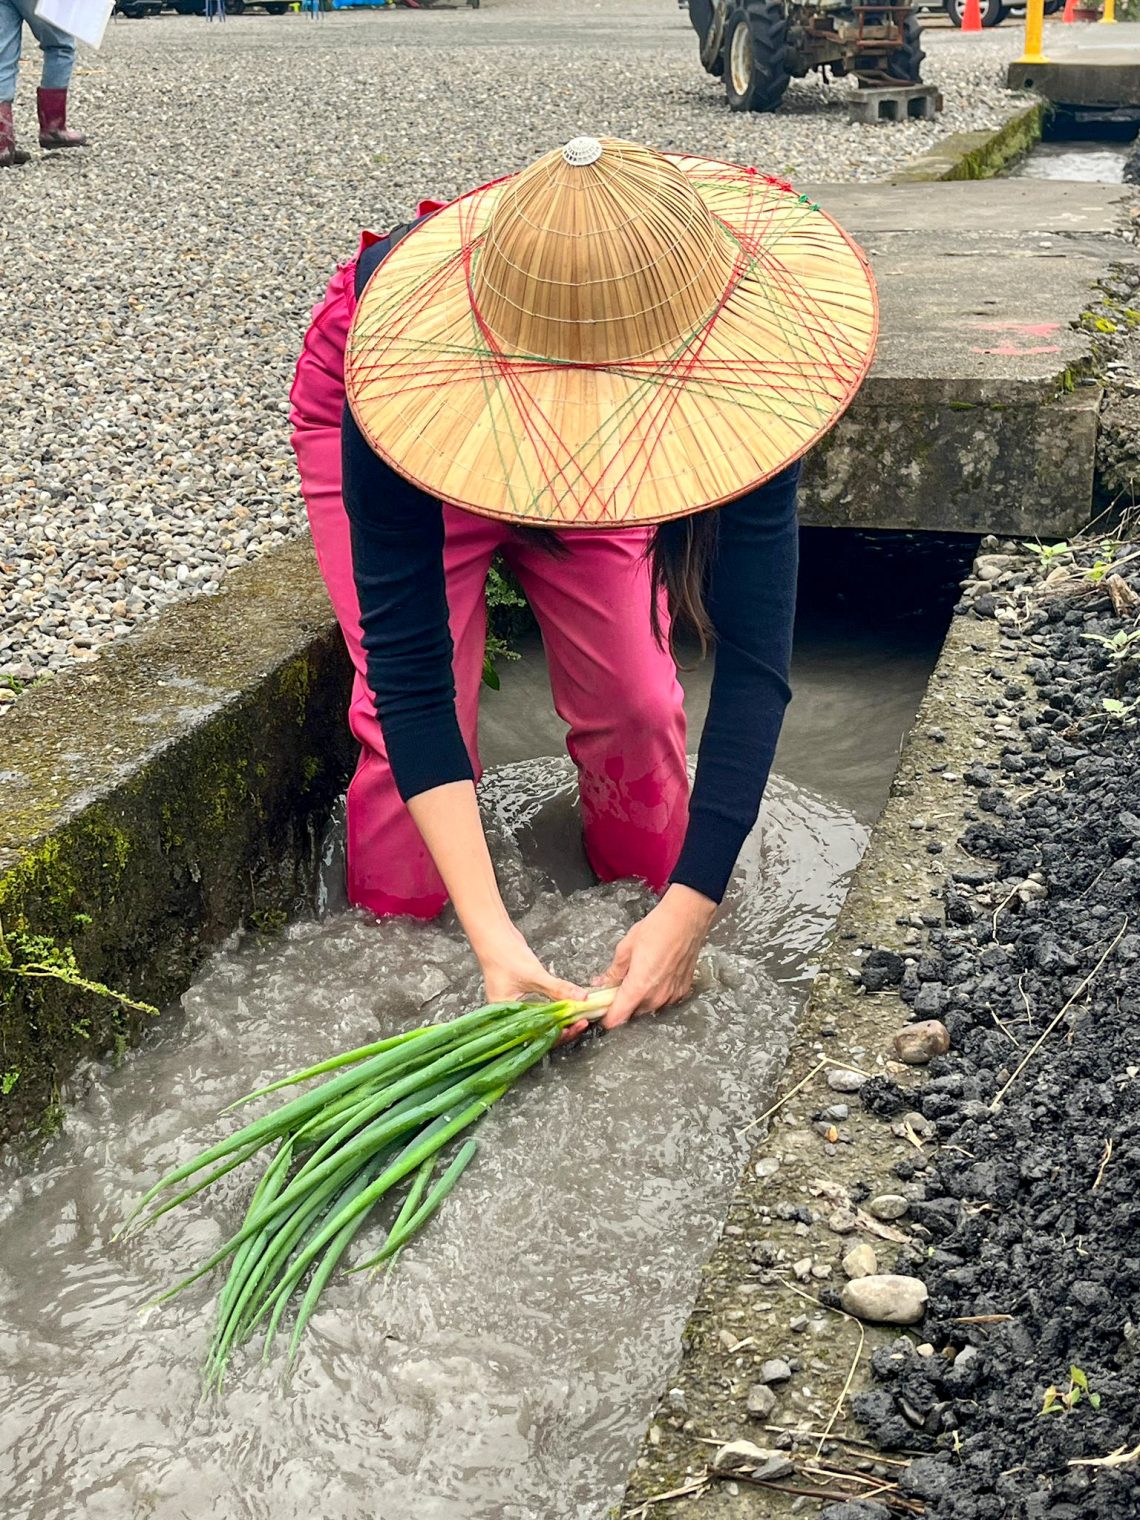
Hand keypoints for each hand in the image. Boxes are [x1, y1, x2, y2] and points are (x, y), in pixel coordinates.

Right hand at [476, 924, 587, 1042]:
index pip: (536, 1035)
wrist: (495, 935)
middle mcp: (511, 1015)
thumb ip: (558, 988)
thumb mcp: (534, 975)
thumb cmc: (504, 955)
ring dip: (561, 1019)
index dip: (557, 1034)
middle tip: (582, 1022)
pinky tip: (569, 1007)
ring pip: (543, 1020)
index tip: (575, 1027)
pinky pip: (542, 1007)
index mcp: (506, 1018)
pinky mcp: (524, 996)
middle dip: (562, 1028)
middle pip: (541, 1030)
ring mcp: (517, 1006)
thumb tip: (582, 998)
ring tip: (579, 1017)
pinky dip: (555, 1008)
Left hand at [595, 884, 716, 1030]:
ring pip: (648, 1007)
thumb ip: (614, 971)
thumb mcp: (626, 947)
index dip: (607, 1018)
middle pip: (633, 1013)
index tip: (601, 1011)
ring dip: (640, 998)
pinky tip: (655, 975)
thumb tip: (601, 983)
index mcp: (639, 987)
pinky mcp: (682, 990)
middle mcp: (656, 997)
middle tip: (617, 986)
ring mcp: (671, 995)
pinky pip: (664, 1000)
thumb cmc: (657, 928)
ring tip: (638, 976)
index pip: (618, 1017)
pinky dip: (656, 992)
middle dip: (622, 1004)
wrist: (687, 919)